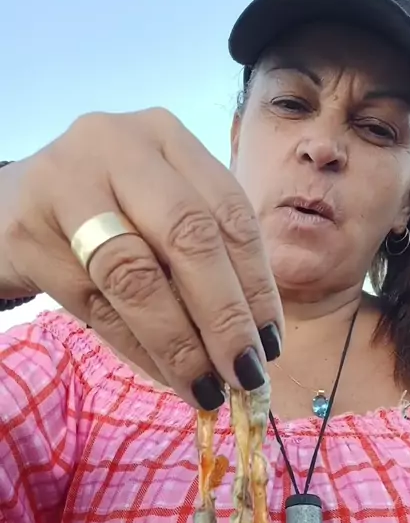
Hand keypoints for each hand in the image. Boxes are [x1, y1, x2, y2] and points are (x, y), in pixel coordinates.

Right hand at [0, 110, 282, 408]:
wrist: (10, 206)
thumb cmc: (103, 213)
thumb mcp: (156, 209)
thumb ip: (204, 252)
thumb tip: (256, 339)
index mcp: (165, 136)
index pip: (228, 210)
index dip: (256, 282)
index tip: (271, 341)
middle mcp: (117, 146)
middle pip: (188, 236)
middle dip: (224, 315)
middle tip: (245, 373)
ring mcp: (66, 183)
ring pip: (136, 275)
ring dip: (179, 343)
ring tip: (206, 387)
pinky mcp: (28, 231)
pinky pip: (95, 305)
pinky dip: (138, 348)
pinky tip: (166, 374)